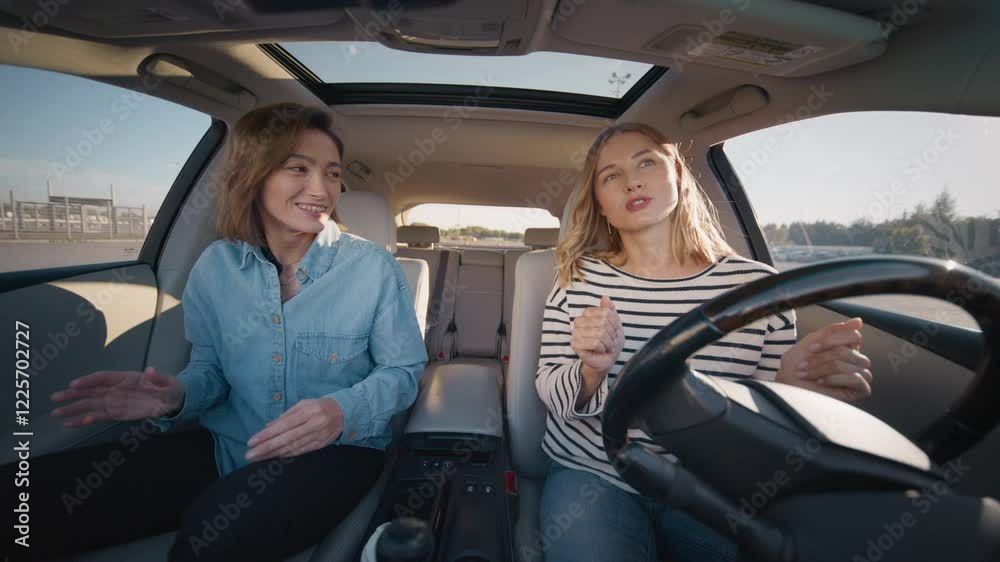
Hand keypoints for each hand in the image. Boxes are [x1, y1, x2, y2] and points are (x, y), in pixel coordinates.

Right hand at [50, 367, 185, 427]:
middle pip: (91, 391)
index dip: (89, 380)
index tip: (74, 384)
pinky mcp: (117, 413)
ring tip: (57, 413)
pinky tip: (72, 424)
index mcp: (127, 378)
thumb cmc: (169, 387)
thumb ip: (158, 377)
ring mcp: (115, 401)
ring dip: (74, 409)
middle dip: (73, 395)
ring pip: (90, 405)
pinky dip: (85, 420)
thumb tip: (150, 370)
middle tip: (55, 399)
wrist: (174, 400)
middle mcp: (117, 389)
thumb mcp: (168, 382)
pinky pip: (99, 416)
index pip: (104, 377)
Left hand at [245, 398, 343, 461]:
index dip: (266, 435)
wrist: (345, 412)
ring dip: (274, 454)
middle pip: (286, 439)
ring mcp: (318, 436)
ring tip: (258, 458)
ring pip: (293, 447)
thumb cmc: (319, 406)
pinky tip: (276, 457)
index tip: (251, 442)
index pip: (283, 426)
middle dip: (266, 448)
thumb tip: (266, 427)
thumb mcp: (302, 404)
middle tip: (249, 455)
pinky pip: (301, 451)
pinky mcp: (321, 445)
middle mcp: (313, 425)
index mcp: (308, 412)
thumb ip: (285, 416)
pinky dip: (287, 455)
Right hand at [571, 295, 625, 376]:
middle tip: (610, 341)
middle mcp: (579, 321)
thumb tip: (605, 297)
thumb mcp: (615, 324)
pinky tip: (600, 350)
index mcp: (587, 313)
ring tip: (606, 346)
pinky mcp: (575, 344)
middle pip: (603, 322)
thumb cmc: (610, 342)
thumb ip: (610, 310)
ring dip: (608, 343)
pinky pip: (594, 343)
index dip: (615, 323)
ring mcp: (576, 332)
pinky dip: (602, 348)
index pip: (605, 312)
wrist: (606, 360)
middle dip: (611, 334)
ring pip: (600, 333)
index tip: (614, 331)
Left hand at [776, 317, 872, 401]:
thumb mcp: (811, 342)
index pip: (852, 336)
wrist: (789, 385)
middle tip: (803, 364)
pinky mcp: (861, 389)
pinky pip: (856, 378)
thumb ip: (833, 331)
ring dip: (823, 369)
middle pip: (848, 351)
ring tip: (807, 374)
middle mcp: (856, 359)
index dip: (830, 341)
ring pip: (850, 365)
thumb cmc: (798, 365)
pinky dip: (835, 379)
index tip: (811, 348)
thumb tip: (858, 321)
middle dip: (822, 358)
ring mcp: (861, 374)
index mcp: (847, 346)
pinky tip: (821, 382)